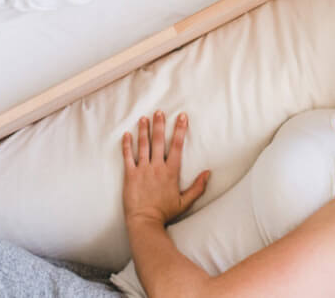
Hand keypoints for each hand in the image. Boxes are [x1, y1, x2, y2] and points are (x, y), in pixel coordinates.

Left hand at [122, 111, 209, 226]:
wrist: (145, 222)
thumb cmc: (165, 213)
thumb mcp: (185, 202)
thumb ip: (198, 187)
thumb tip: (208, 173)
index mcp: (171, 172)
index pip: (177, 146)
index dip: (179, 130)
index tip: (181, 117)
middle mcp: (156, 167)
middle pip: (159, 141)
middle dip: (159, 125)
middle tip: (159, 112)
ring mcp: (142, 170)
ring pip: (143, 145)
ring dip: (143, 130)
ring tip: (144, 118)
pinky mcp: (130, 175)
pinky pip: (127, 157)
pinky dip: (126, 145)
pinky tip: (126, 134)